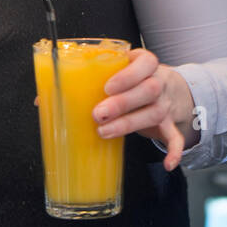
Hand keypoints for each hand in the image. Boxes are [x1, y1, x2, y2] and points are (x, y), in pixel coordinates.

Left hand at [92, 49, 195, 171]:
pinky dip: (173, 151)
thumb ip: (96, 72)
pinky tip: (167, 163)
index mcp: (147, 63)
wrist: (167, 87)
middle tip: (98, 114)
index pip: (145, 63)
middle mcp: (160, 82)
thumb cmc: (134, 76)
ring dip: (129, 124)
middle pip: (149, 90)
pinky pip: (175, 137)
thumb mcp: (121, 66)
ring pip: (154, 113)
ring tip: (104, 132)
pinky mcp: (169, 123)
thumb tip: (51, 90)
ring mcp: (165, 104)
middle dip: (122, 103)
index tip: (107, 87)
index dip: (127, 76)